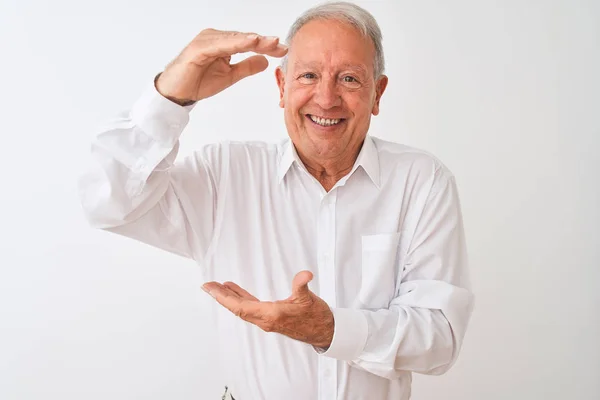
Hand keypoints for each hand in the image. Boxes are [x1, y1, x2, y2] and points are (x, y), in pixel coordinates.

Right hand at [156, 29, 287, 104]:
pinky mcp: (198, 48)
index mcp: (223, 43)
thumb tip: (265, 61)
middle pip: (244, 38)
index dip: (266, 45)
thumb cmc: (198, 82)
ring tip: (270, 42)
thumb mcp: (229, 76)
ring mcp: (206, 40)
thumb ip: (246, 67)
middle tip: (281, 45)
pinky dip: (236, 42)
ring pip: (234, 39)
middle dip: (263, 42)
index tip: (283, 50)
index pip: (248, 42)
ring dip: (253, 40)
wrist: (175, 93)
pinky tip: (250, 42)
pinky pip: (220, 44)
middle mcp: (215, 38)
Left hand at [202, 271, 334, 348]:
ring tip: (217, 286)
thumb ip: (302, 285)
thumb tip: (305, 275)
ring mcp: (267, 319)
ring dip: (229, 297)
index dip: (223, 297)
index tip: (210, 288)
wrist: (325, 332)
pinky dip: (241, 298)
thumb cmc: (316, 317)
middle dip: (220, 296)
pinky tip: (237, 290)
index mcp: (271, 315)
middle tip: (207, 285)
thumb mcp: (309, 298)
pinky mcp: (271, 317)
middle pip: (237, 308)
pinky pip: (251, 307)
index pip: (240, 307)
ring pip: (243, 308)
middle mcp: (265, 319)